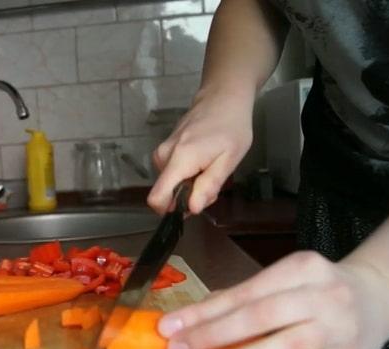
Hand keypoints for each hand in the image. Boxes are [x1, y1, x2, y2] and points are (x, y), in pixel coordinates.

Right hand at [147, 87, 253, 213]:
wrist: (221, 98)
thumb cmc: (231, 127)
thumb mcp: (229, 160)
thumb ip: (209, 185)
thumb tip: (192, 208)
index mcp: (179, 160)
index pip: (157, 197)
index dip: (172, 210)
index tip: (193, 204)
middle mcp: (163, 157)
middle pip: (167, 194)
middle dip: (190, 196)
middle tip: (213, 182)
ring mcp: (162, 152)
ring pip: (171, 185)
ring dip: (191, 185)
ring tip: (210, 168)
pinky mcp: (164, 150)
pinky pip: (172, 173)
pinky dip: (188, 175)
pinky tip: (203, 162)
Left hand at [157, 251, 388, 348]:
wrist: (380, 297)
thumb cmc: (320, 291)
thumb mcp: (288, 281)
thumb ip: (246, 297)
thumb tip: (196, 316)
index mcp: (299, 268)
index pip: (243, 292)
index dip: (204, 311)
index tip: (170, 327)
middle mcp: (320, 295)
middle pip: (260, 315)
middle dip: (213, 334)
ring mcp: (336, 328)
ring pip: (283, 345)